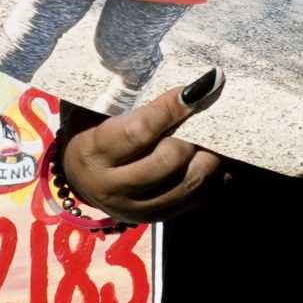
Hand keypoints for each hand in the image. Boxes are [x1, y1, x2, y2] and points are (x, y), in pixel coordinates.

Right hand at [60, 68, 226, 222]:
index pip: (140, 130)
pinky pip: (198, 199)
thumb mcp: (100, 109)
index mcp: (93, 153)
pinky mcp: (157, 218)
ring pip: (187, 184)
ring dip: (211, 156)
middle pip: (169, 161)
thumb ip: (134, 96)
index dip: (172, 107)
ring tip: (219, 134)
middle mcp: (112, 188)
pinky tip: (220, 155)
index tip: (200, 87)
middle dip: (195, 135)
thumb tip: (188, 84)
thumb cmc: (95, 129)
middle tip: (212, 113)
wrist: (83, 175)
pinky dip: (216, 177)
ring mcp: (136, 209)